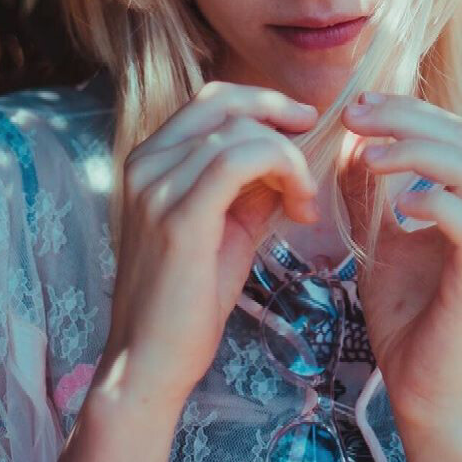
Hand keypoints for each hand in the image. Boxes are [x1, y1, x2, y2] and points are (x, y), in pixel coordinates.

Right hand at [99, 82, 319, 409]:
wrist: (150, 360)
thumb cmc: (187, 300)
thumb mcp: (226, 227)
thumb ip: (252, 186)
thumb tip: (292, 156)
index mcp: (149, 161)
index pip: (210, 101)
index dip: (262, 103)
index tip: (302, 124)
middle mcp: (145, 164)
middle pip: (224, 104)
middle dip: (280, 116)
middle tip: (316, 141)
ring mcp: (156, 187)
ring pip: (240, 133)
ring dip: (289, 158)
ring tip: (304, 201)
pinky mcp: (177, 216)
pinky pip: (238, 161)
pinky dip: (282, 169)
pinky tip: (299, 205)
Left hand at [339, 93, 461, 431]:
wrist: (422, 389)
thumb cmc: (405, 319)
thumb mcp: (378, 241)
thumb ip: (370, 194)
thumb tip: (355, 140)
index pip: (446, 131)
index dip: (402, 109)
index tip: (353, 106)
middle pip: (460, 136)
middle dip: (405, 117)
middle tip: (354, 114)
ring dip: (415, 152)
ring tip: (367, 156)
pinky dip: (434, 201)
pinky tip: (396, 204)